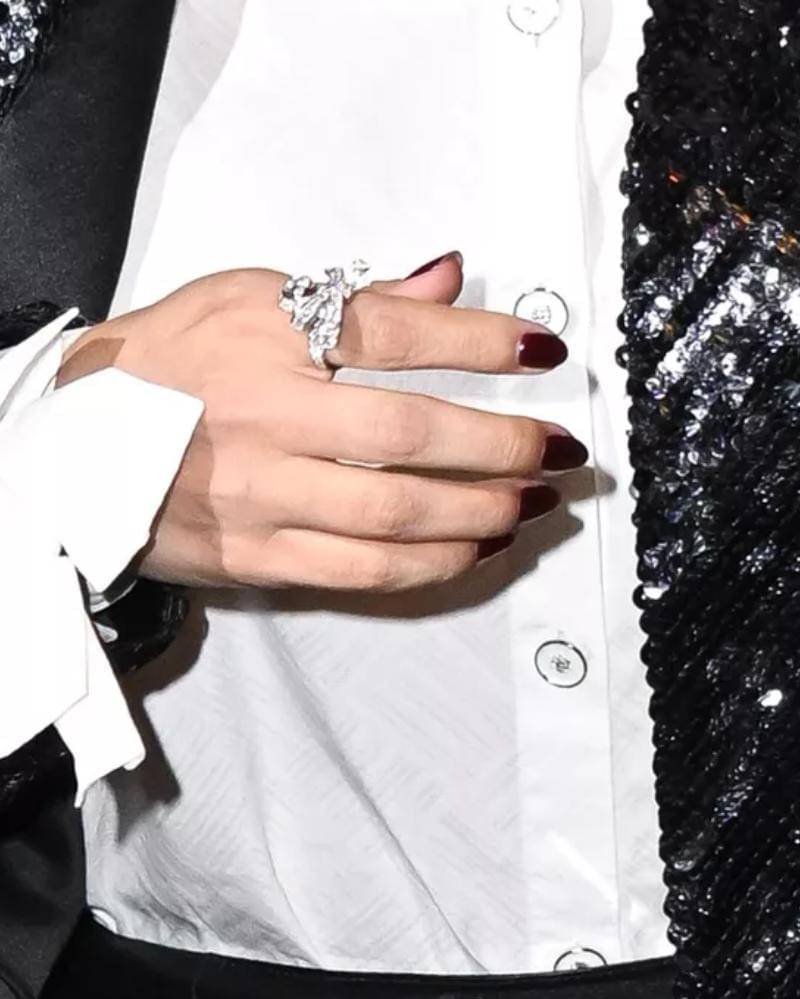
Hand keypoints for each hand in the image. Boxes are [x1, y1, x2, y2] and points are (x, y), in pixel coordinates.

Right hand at [57, 253, 585, 591]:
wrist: (77, 446)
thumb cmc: (167, 362)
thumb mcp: (244, 298)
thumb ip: (352, 295)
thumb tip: (446, 276)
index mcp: (265, 336)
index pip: (397, 335)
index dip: (483, 342)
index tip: (544, 353)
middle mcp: (267, 419)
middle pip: (411, 438)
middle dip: (503, 447)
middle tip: (560, 451)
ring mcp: (261, 499)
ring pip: (396, 517)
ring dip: (483, 513)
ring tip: (534, 503)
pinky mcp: (259, 558)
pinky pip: (363, 572)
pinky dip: (433, 564)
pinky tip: (477, 548)